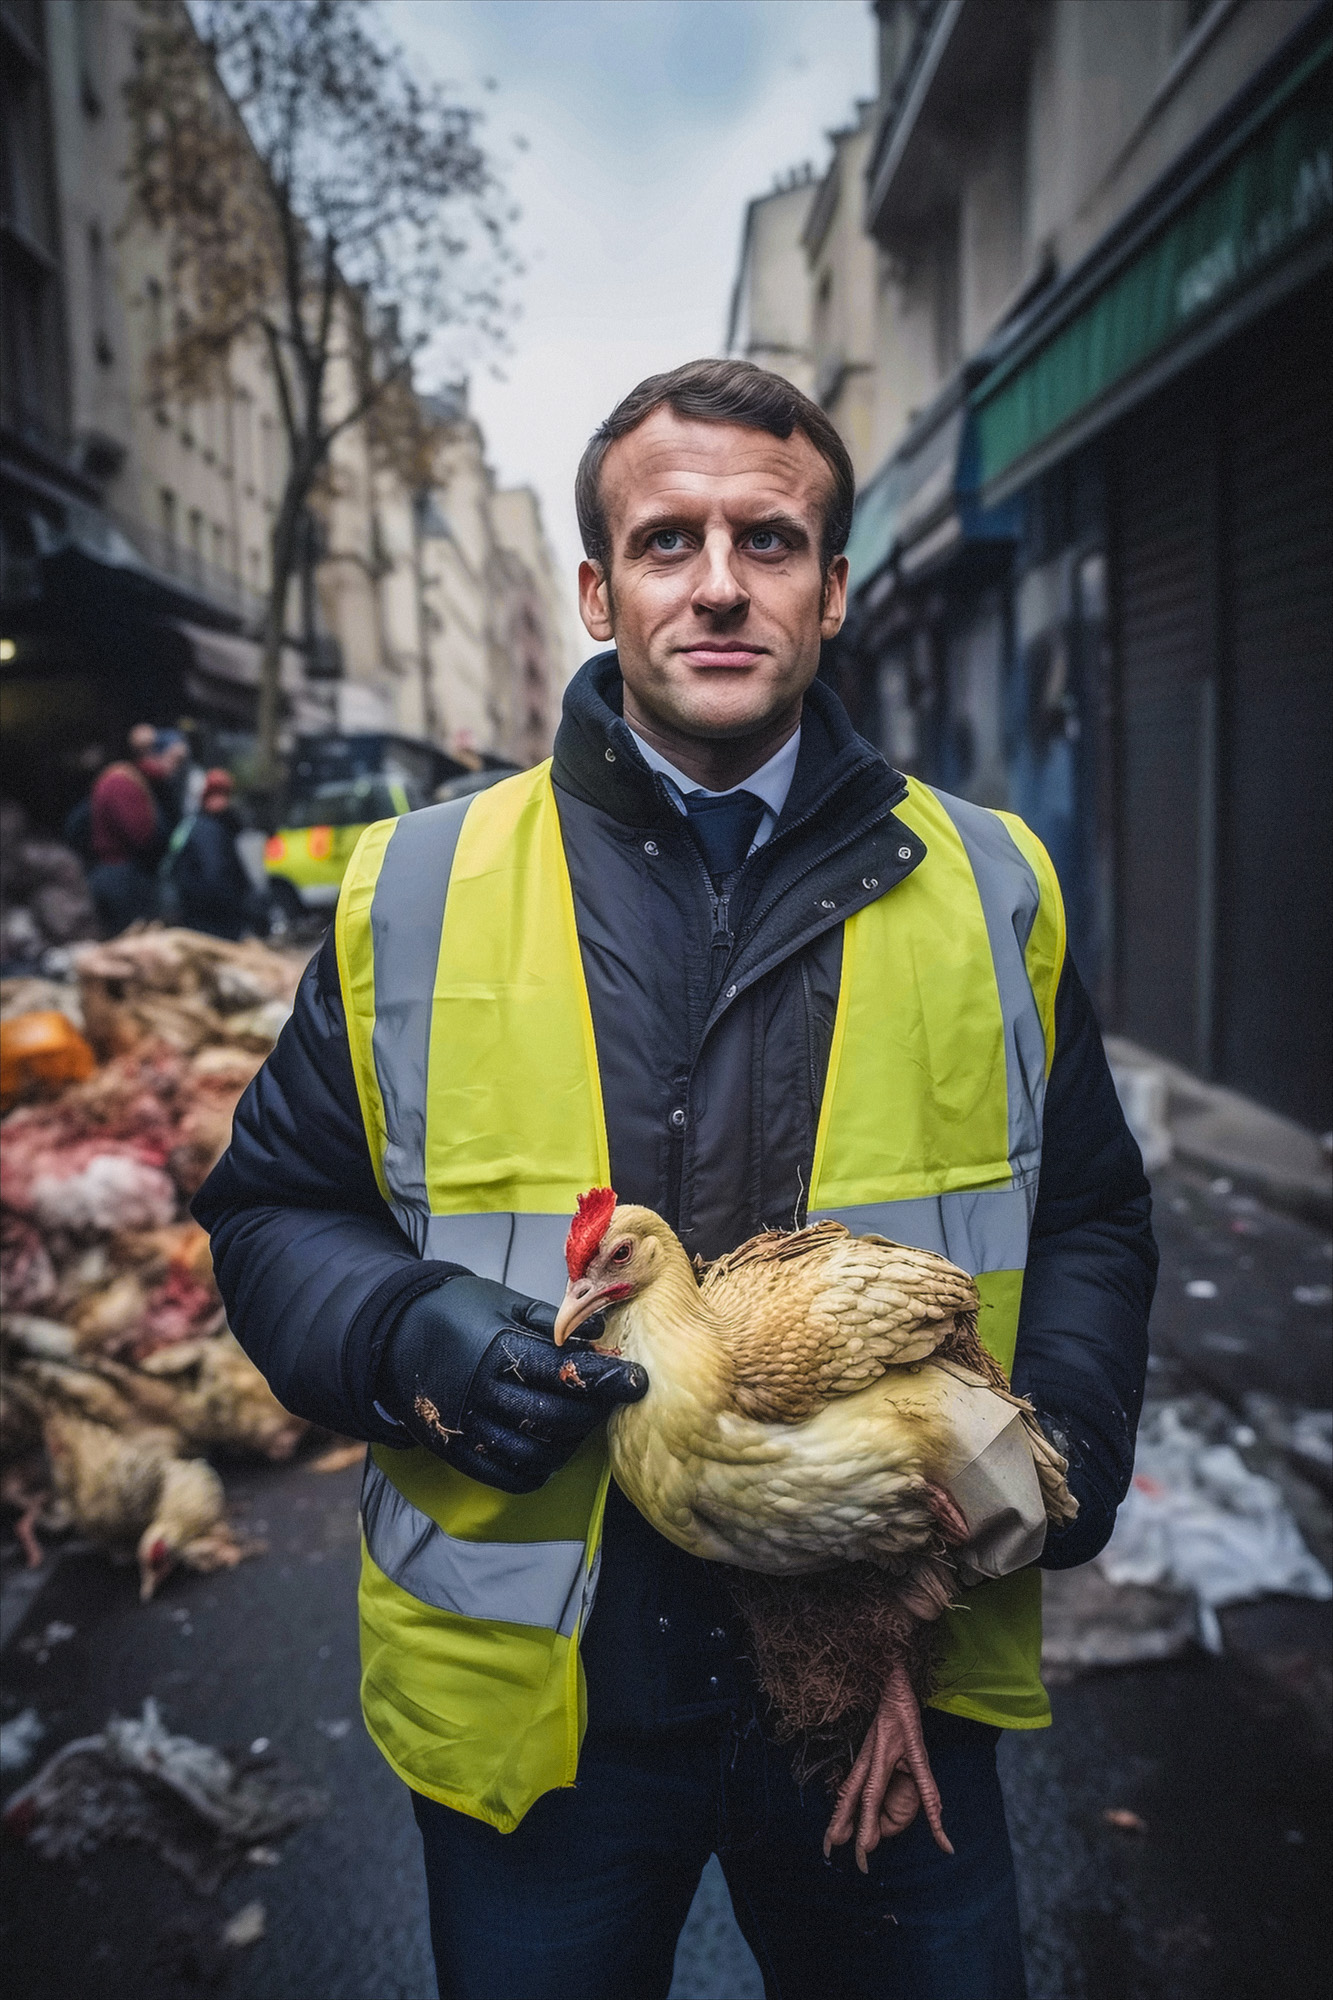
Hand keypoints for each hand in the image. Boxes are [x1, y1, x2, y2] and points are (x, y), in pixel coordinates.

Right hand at [377, 1275, 648, 1493]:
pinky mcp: (459, 1452)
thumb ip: (551, 1321)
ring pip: (537, 1451)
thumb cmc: (458, 1310)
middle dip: (593, 1411)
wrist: (393, 1335)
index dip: (607, 1380)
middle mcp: (483, 1394)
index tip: (637, 1380)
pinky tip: (552, 1450)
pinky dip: (539, 1469)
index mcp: (497, 1351)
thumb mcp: (504, 1301)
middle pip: (556, 1416)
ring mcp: (469, 1428)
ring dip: (570, 1442)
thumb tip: (599, 1336)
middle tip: (611, 1399)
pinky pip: (509, 1476)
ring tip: (582, 1423)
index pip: (565, 1374)